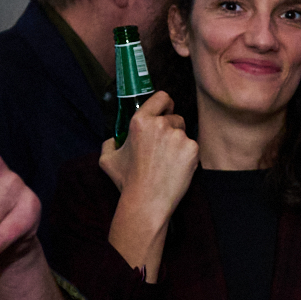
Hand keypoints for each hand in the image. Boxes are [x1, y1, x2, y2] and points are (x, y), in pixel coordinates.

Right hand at [99, 91, 198, 211]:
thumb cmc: (128, 182)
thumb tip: (114, 139)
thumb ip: (110, 143)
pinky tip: (176, 168)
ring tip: (167, 162)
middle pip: (175, 117)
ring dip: (179, 144)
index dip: (165, 105)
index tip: (166, 112)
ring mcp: (178, 136)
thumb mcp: (107, 159)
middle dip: (171, 129)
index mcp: (140, 121)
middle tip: (162, 149)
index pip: (162, 97)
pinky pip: (192, 147)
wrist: (146, 202)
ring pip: (184, 133)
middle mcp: (161, 124)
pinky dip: (187, 156)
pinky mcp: (192, 149)